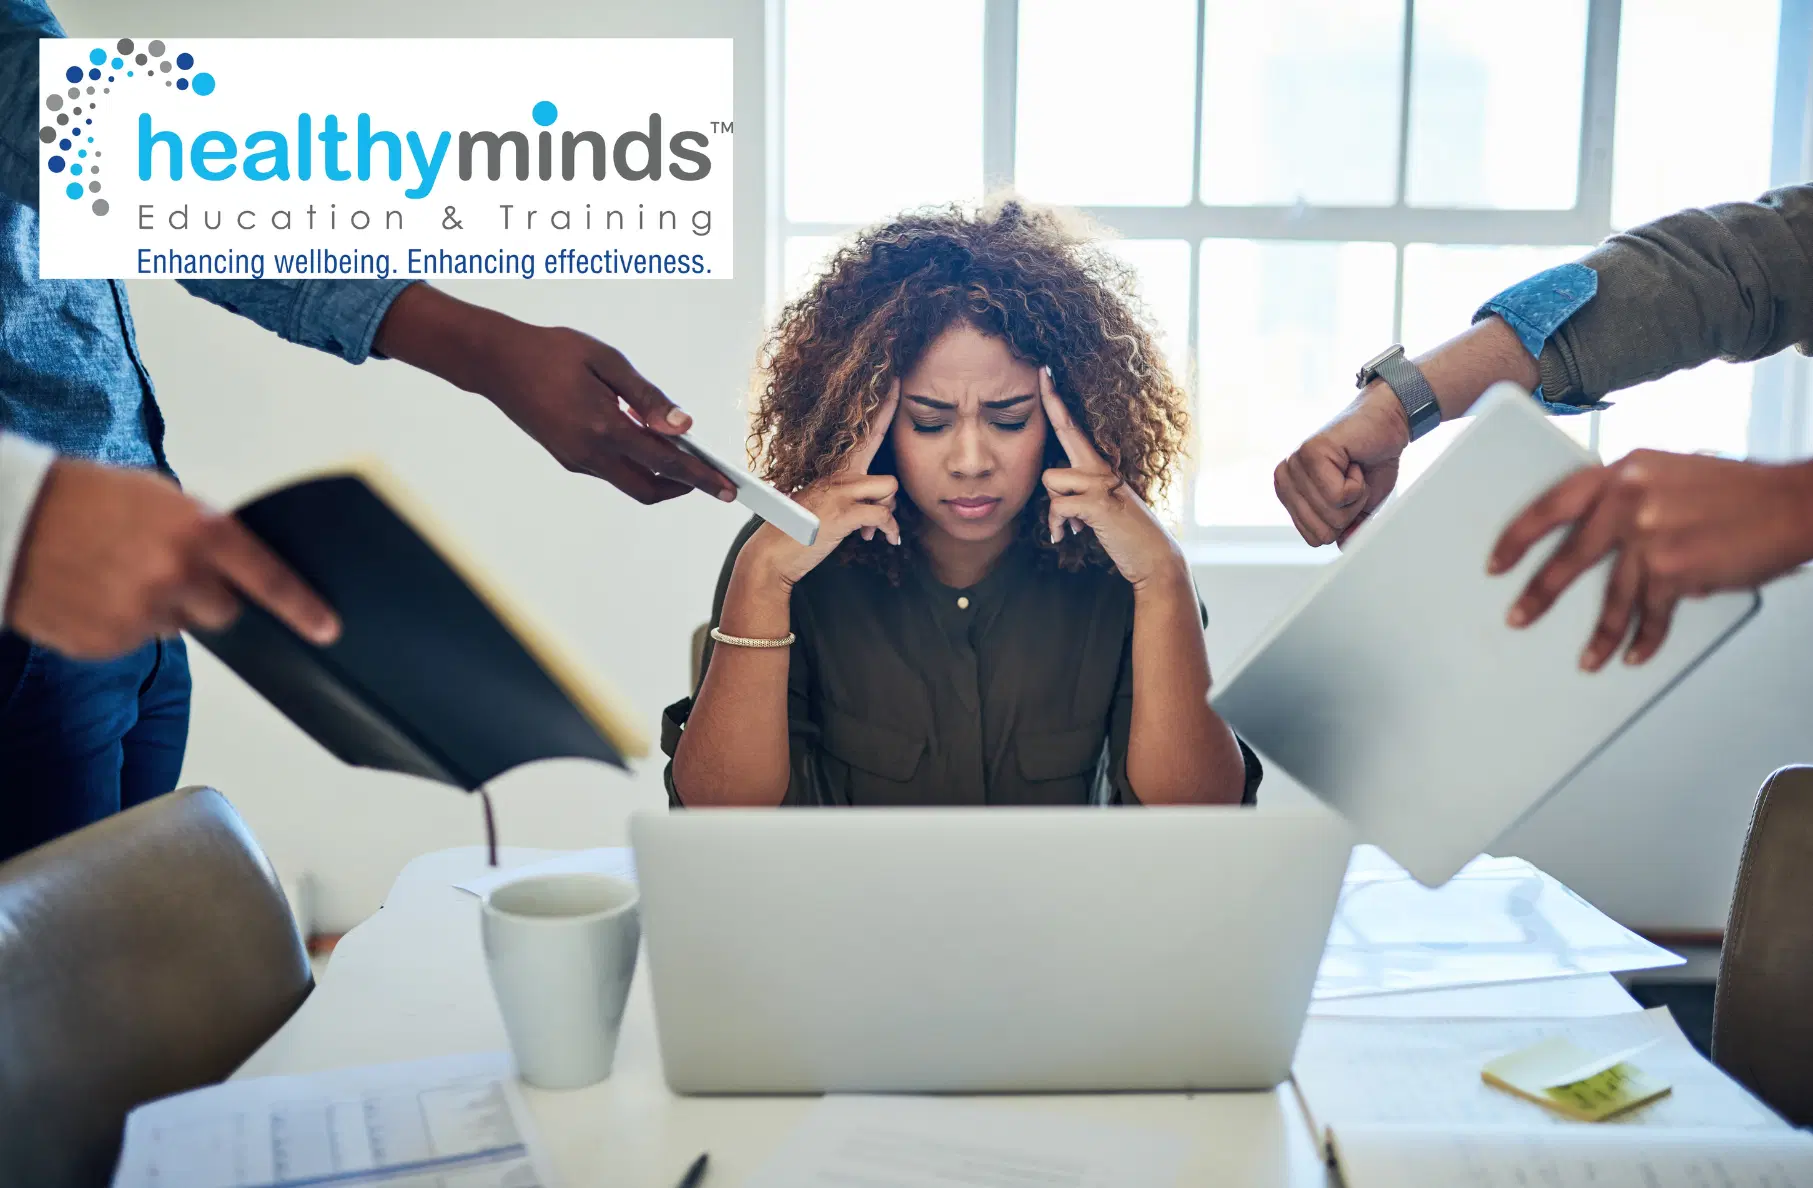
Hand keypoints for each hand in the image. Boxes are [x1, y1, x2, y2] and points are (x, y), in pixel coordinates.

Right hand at [5, 460, 339, 659]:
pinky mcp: (109, 643)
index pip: (269, 579)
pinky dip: (123, 623)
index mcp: (198, 532)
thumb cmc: (82, 496)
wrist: (8, 520)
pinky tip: (96, 592)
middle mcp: (177, 576)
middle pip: (225, 611)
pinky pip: (136, 641)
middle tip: (171, 572)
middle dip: (208, 597)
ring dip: (161, 608)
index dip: (302, 607)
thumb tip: (237, 561)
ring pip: (177, 626)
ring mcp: (142, 615)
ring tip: (119, 574)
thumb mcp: (158, 497)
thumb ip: (202, 530)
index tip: (327, 628)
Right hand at [372, 285, 735, 505]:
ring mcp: (576, 460)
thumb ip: (646, 396)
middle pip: (649, 489)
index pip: (666, 464)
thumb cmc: (550, 352)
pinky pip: (611, 471)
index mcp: (603, 426)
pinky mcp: (568, 458)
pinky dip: (635, 463)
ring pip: (629, 483)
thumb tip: (681, 424)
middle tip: (711, 479)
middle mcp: (589, 452)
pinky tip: (645, 439)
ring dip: (659, 475)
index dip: (701, 478)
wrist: (496, 362)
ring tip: (682, 452)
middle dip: (684, 488)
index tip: (726, 488)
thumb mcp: (607, 361)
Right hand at [740, 382, 901, 589]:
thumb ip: (849, 495)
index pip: (862, 431)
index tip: (893, 380)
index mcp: (834, 470)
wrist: (773, 551)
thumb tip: (880, 506)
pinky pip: (884, 516)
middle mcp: (838, 474)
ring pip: (889, 487)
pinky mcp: (844, 513)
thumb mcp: (823, 503)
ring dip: (888, 511)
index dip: (882, 405)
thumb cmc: (798, 530)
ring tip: (875, 528)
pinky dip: (889, 530)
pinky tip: (887, 539)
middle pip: (878, 445)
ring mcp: (840, 491)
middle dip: (892, 428)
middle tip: (899, 395)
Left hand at [1040, 369, 1184, 592]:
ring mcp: (1100, 483)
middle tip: (1041, 369)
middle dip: (1051, 401)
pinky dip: (1057, 525)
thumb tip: (1056, 496)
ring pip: (1050, 479)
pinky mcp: (1097, 503)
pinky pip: (1056, 506)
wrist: (1152, 556)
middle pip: (1066, 429)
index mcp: (1100, 466)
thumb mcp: (1099, 506)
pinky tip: (1069, 535)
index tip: (1045, 373)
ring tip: (1073, 523)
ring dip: (1054, 507)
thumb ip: (1078, 493)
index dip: (1058, 402)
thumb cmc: (1123, 532)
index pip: (1074, 428)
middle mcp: (1101, 467)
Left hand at [1274, 381, 1410, 546]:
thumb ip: (1346, 530)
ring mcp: (1295, 464)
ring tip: (1353, 469)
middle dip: (1349, 512)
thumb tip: (1343, 547)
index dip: (1343, 524)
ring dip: (1354, 496)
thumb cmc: (1371, 461)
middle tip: (1353, 481)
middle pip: (1320, 530)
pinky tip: (1353, 461)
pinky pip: (1336, 496)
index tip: (1348, 495)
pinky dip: (1357, 484)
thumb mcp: (1359, 507)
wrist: (1388, 424)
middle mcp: (1285, 478)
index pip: (1313, 538)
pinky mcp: (1310, 453)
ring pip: (1329, 513)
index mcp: (1289, 492)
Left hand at [1490, 450, 1812, 669]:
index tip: (1498, 560)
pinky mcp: (1675, 570)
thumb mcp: (1670, 473)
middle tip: (1517, 617)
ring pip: (1612, 596)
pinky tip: (1633, 654)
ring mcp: (1650, 536)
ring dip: (1598, 634)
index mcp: (1623, 470)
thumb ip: (1631, 496)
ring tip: (1586, 659)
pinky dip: (1643, 638)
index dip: (1519, 535)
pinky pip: (1650, 613)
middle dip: (1539, 592)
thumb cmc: (1740, 490)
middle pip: (1569, 555)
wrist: (1795, 502)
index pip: (1552, 503)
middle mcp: (1630, 499)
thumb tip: (1597, 533)